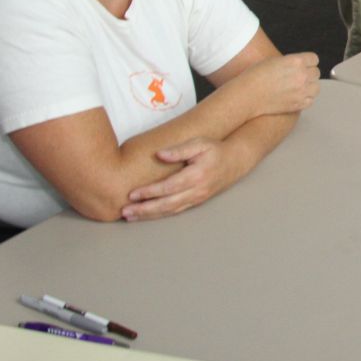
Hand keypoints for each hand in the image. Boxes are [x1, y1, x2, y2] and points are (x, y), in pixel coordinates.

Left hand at [121, 137, 240, 220]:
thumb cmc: (215, 150)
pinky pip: (176, 211)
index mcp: (196, 175)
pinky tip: (147, 215)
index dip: (150, 192)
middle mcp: (197, 190)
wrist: (235, 162)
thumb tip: (159, 154)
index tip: (133, 194)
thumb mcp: (199, 143)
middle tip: (125, 211)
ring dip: (149, 215)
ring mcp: (197, 198)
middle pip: (167, 204)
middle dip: (145, 209)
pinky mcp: (196, 202)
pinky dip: (160, 215)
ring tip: (130, 216)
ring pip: (170, 210)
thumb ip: (179, 150)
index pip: (169, 186)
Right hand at [244, 53, 320, 116]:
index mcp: (296, 61)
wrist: (248, 95)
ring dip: (309, 86)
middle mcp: (302, 75)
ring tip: (299, 87)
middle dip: (308, 73)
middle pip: (316, 72)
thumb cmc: (256, 75)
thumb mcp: (275, 60)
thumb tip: (300, 65)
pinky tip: (296, 96)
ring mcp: (301, 91)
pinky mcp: (298, 104)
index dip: (308, 62)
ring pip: (316, 87)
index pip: (314, 59)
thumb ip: (292, 62)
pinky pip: (311, 100)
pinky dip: (306, 98)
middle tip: (297, 76)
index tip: (303, 65)